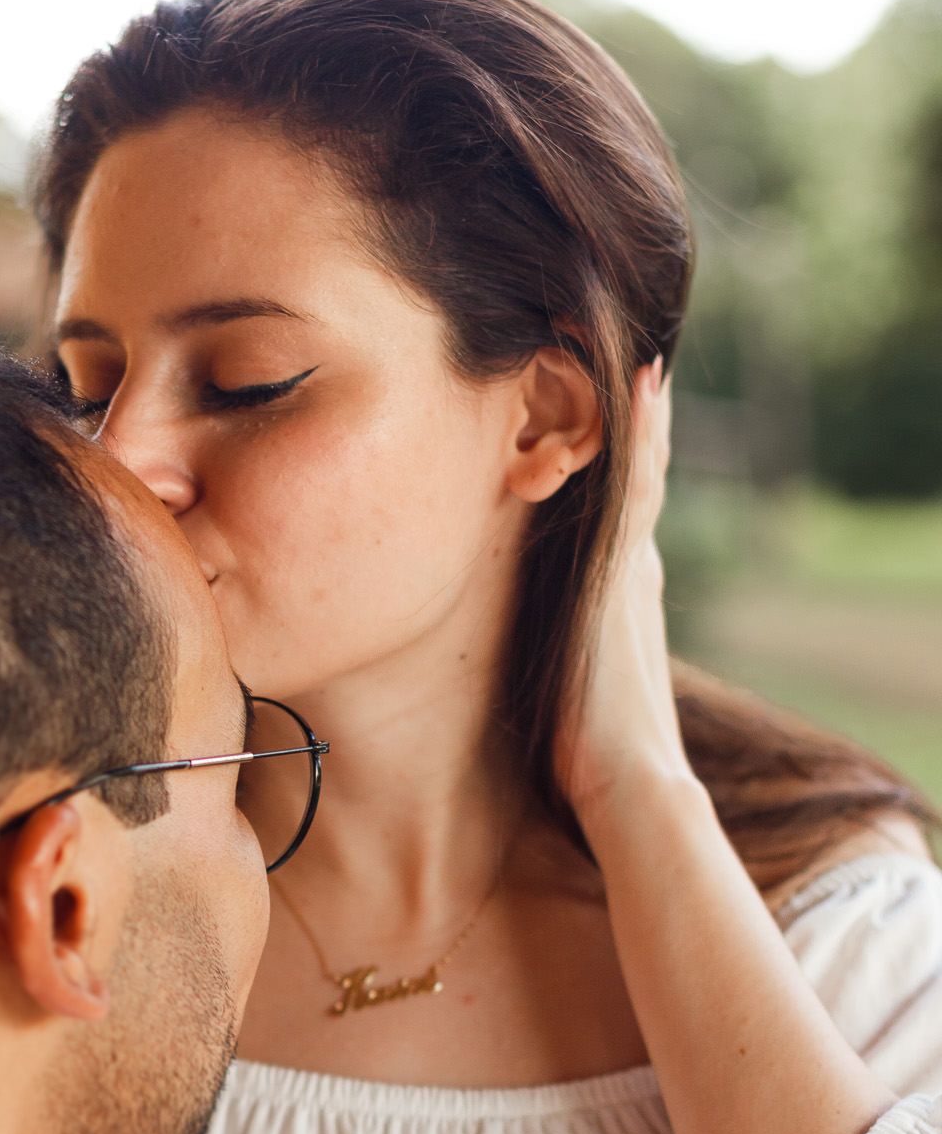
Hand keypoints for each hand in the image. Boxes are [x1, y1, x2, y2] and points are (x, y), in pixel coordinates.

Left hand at [554, 361, 690, 827]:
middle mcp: (632, 572)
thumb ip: (532, 658)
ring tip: (635, 348)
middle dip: (630, 421)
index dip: (614, 459)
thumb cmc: (584, 754)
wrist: (630, 784)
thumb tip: (487, 660)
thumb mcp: (552, 686)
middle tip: (622, 352)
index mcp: (617, 595)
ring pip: (639, 470)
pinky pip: (638, 483)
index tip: (600, 403)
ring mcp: (634, 568)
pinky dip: (645, 432)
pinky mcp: (629, 571)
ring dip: (640, 411)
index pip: (615, 510)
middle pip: (632, 477)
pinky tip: (643, 378)